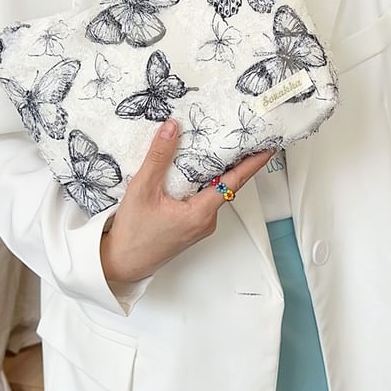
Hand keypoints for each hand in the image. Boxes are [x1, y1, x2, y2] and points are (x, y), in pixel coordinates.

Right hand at [100, 119, 272, 283]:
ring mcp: (200, 225)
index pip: (235, 181)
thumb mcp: (142, 189)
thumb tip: (172, 128)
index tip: (268, 146)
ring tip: (212, 146)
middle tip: (239, 136)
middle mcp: (206, 220)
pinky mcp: (191, 226)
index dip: (253, 163)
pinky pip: (202, 200)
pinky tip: (190, 170)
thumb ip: (158, 157)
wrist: (121, 263)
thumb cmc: (133, 233)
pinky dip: (201, 184)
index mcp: (201, 213)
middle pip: (226, 184)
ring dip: (213, 172)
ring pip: (212, 192)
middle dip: (233, 161)